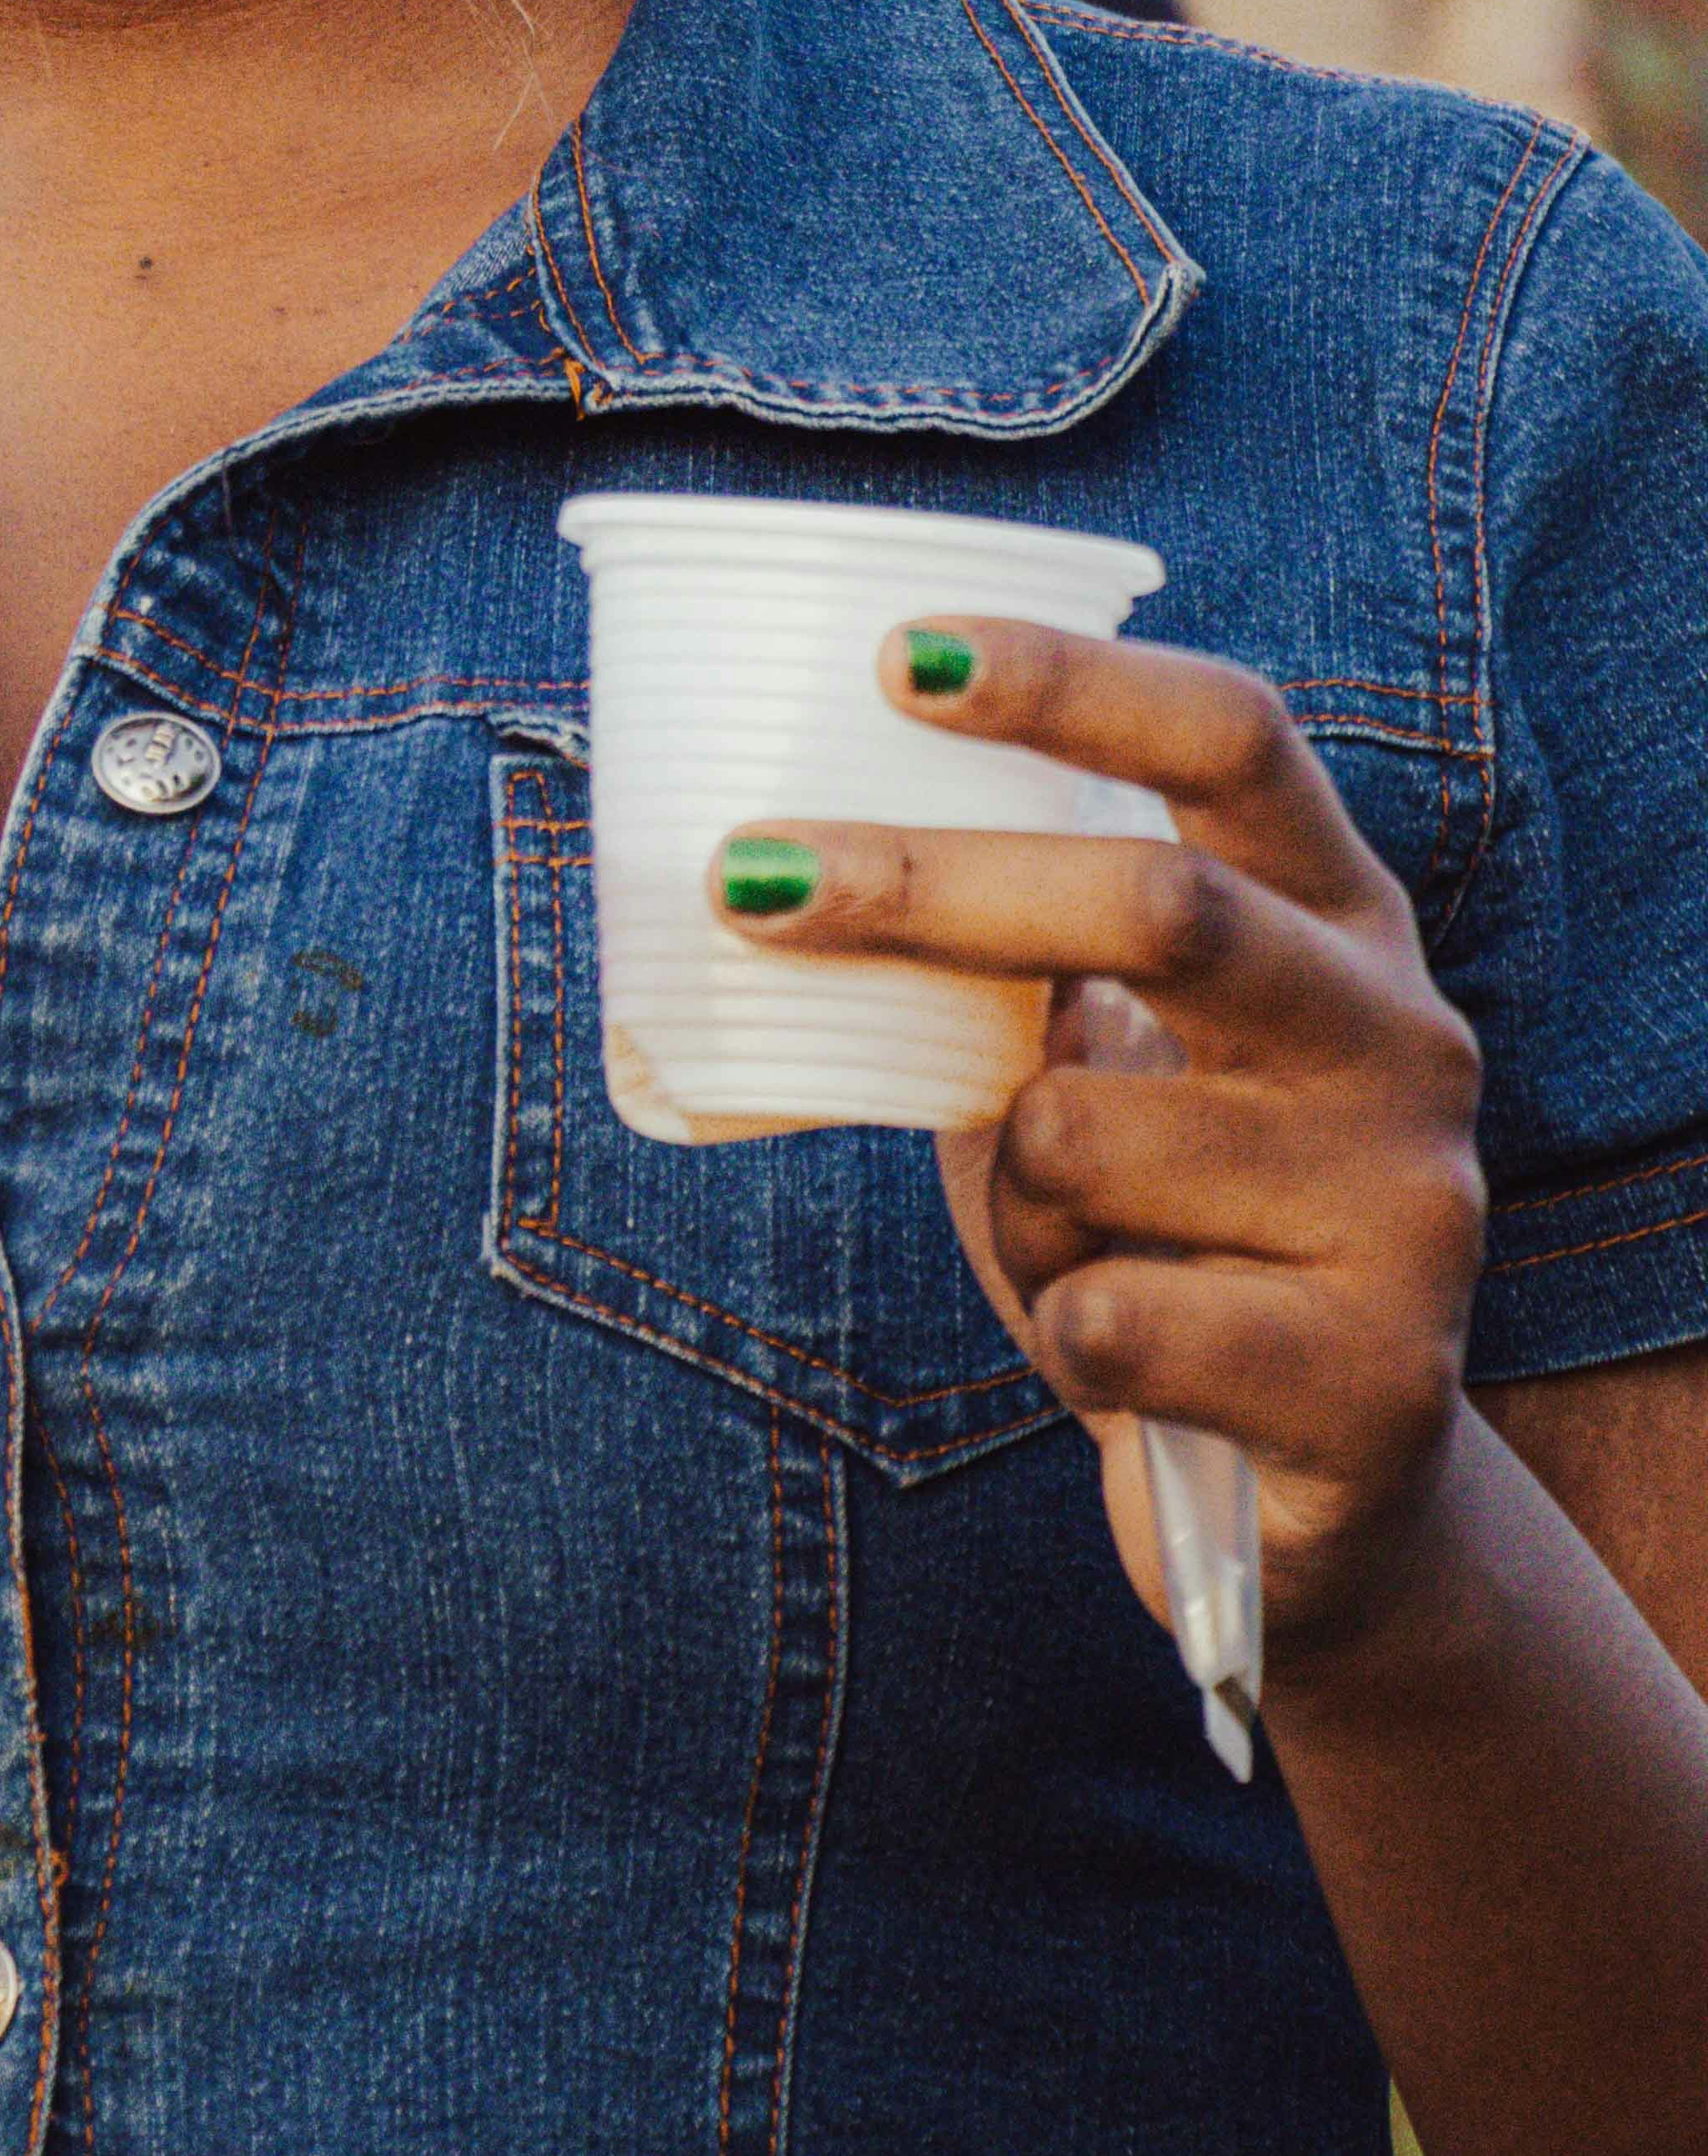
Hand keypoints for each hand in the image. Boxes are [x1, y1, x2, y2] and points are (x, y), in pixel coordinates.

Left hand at [710, 623, 1488, 1672]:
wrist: (1314, 1502)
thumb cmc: (1160, 1229)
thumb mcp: (1098, 1064)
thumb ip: (1005, 963)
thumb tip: (764, 861)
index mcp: (1336, 919)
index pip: (1230, 739)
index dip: (1072, 680)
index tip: (898, 653)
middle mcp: (1399, 1037)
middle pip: (1156, 904)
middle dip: (927, 884)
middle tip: (746, 879)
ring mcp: (1408, 1208)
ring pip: (1083, 1136)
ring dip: (1004, 1189)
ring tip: (1064, 1242)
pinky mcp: (1374, 1382)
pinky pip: (1110, 1318)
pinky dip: (1057, 1328)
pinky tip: (1116, 1348)